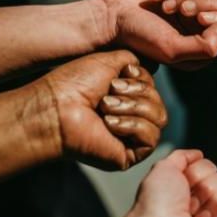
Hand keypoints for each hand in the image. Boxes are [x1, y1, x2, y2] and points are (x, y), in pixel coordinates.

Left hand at [35, 51, 166, 170]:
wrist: (56, 108)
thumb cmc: (75, 84)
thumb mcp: (109, 62)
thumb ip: (134, 61)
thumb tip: (150, 67)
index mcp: (125, 97)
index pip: (154, 87)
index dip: (142, 78)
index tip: (123, 73)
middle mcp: (130, 116)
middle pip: (159, 102)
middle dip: (136, 92)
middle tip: (108, 93)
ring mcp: (131, 137)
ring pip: (160, 118)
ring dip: (132, 107)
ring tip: (105, 107)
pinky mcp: (130, 154)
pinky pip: (152, 137)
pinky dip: (132, 125)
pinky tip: (109, 124)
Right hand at [100, 0, 216, 69]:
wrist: (111, 15)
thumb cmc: (139, 36)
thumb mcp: (171, 49)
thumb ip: (205, 47)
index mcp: (205, 50)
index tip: (199, 20)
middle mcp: (204, 29)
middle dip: (204, 5)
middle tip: (178, 10)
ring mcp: (196, 7)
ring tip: (164, 5)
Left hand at [128, 149, 216, 216]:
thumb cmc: (157, 204)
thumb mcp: (163, 169)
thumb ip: (181, 157)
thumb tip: (199, 154)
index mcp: (192, 192)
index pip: (211, 168)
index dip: (197, 174)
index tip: (182, 187)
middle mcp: (206, 207)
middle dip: (207, 190)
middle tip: (189, 207)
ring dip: (216, 207)